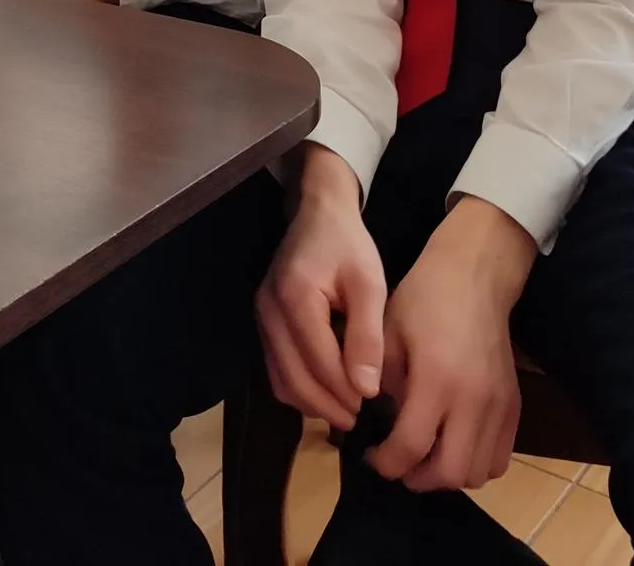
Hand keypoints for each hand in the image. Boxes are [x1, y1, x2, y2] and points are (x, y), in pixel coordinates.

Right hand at [255, 145, 387, 429]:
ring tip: (347, 410)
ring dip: (312, 403)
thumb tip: (366, 391)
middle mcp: (269, 310)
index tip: (372, 407)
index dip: (345, 391)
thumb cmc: (349, 245)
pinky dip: (300, 388)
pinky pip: (276, 370)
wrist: (318, 213)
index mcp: (295, 296)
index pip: (318, 361)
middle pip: (293, 379)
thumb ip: (367, 336)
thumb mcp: (369, 284)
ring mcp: (261, 316)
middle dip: (328, 406)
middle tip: (360, 420)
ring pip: (281, 380)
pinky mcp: (263, 322)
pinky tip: (327, 391)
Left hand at [366, 197, 533, 491]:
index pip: (411, 446)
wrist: (475, 277)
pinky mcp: (514, 406)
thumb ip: (382, 383)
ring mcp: (499, 407)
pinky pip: (500, 458)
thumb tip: (372, 420)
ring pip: (479, 473)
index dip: (386, 462)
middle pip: (450, 472)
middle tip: (395, 464)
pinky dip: (476, 465)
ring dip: (448, 476)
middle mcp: (473, 401)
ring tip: (423, 458)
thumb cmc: (423, 299)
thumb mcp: (388, 334)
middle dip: (417, 478)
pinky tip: (453, 447)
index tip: (369, 456)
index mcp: (436, 379)